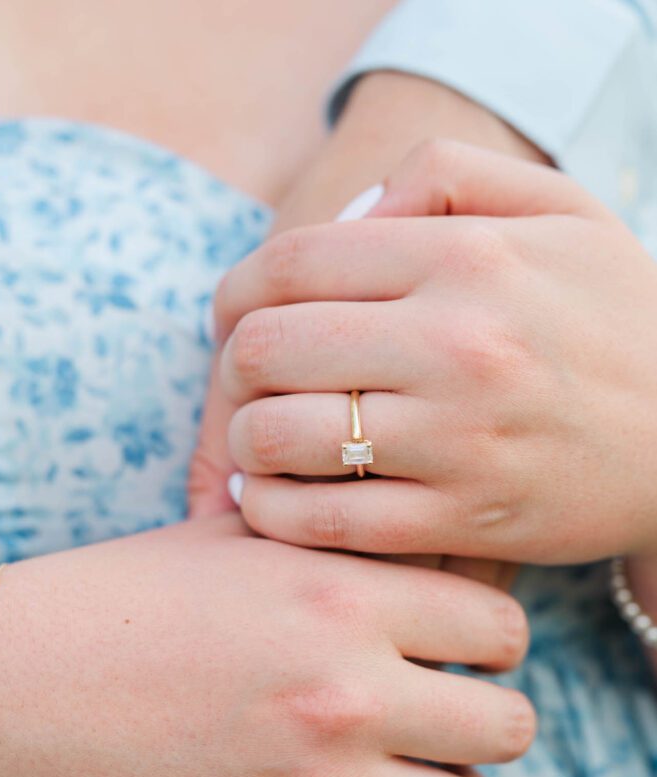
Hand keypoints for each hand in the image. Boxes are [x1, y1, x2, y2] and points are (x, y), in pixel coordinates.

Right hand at [0, 516, 532, 776]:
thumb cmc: (135, 596)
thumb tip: (428, 550)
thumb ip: (345, 543)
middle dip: (490, 712)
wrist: (29, 686)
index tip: (468, 644)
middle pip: (510, 723)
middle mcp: (345, 692)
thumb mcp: (246, 540)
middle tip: (451, 707)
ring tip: (422, 768)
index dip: (494, 635)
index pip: (503, 626)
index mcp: (343, 597)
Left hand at [214, 140, 656, 564]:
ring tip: (260, 443)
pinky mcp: (463, 519)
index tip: (232, 318)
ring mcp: (459, 440)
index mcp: (468, 259)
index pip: (289, 264)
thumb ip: (448, 178)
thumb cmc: (618, 320)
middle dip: (234, 366)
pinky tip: (272, 501)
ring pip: (279, 439)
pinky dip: (272, 514)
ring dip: (246, 443)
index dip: (234, 293)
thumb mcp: (561, 213)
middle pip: (267, 348)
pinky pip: (322, 523)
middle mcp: (458, 344)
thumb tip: (350, 213)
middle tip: (248, 383)